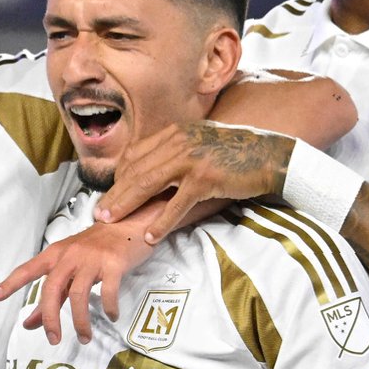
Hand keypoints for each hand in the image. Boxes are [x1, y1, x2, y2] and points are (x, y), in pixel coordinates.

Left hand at [0, 215, 155, 345]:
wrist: (129, 225)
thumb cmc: (96, 249)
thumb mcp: (70, 269)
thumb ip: (51, 296)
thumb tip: (29, 324)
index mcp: (55, 255)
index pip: (28, 270)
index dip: (11, 283)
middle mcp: (70, 255)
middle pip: (52, 289)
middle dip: (50, 318)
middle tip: (53, 340)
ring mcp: (92, 259)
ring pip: (79, 295)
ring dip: (81, 321)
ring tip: (84, 338)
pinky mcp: (114, 264)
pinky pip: (108, 292)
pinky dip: (109, 308)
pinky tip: (112, 316)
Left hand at [95, 121, 294, 243]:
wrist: (270, 154)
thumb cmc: (235, 153)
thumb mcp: (200, 143)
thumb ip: (175, 152)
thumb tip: (153, 169)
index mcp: (175, 133)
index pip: (135, 154)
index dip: (118, 176)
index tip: (108, 193)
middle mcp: (179, 142)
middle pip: (135, 169)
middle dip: (114, 193)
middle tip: (98, 212)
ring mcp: (191, 159)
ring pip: (147, 183)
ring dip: (126, 204)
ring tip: (112, 221)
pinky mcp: (205, 179)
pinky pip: (176, 204)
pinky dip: (161, 222)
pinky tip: (151, 235)